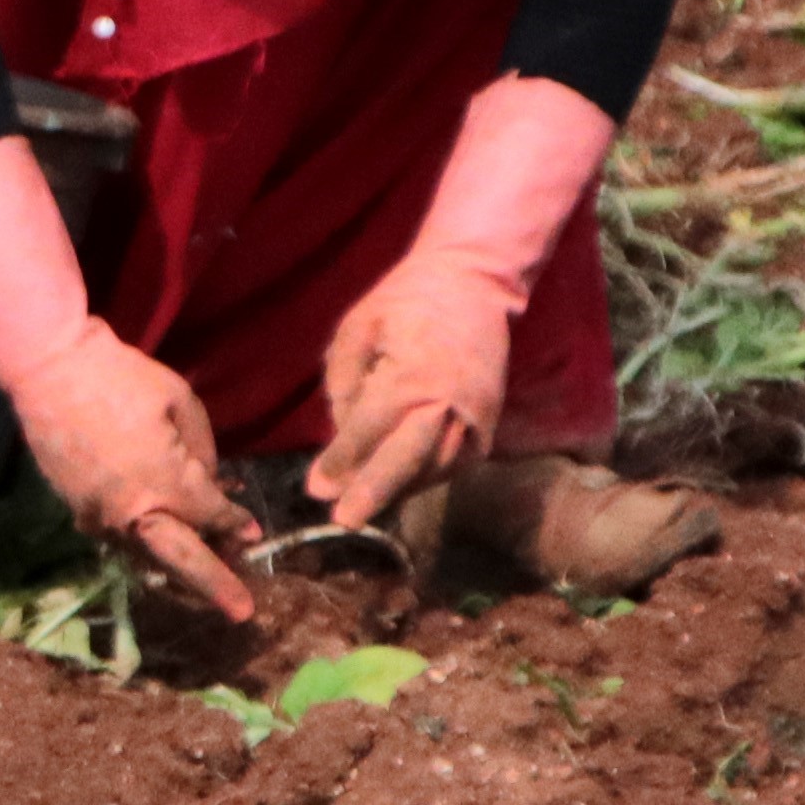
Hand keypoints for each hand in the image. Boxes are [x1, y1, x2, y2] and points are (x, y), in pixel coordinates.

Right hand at [5, 321, 256, 624]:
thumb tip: (207, 483)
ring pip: (145, 554)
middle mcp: (133, 510)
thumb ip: (202, 451)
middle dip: (215, 585)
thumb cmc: (121, 377)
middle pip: (181, 559)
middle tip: (243, 612)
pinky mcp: (76, 508)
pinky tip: (155, 540)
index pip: (212, 515)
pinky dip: (142, 544)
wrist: (49, 369)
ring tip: (202, 578)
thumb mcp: (180, 403)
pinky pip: (117, 537)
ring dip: (176, 566)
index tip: (252, 531)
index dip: (236, 523)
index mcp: (165, 481)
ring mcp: (99, 514)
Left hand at [309, 243, 518, 527]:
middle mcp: (450, 403)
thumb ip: (344, 384)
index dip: (342, 461)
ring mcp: (476, 418)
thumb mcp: (357, 330)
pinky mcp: (489, 425)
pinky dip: (425, 478)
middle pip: (407, 459)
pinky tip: (397, 487)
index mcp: (413, 375)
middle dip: (373, 492)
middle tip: (342, 520)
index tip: (316, 489)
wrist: (472, 285)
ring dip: (398, 490)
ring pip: (434, 469)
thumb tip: (339, 437)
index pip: (369, 429)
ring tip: (360, 507)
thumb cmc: (404, 303)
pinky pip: (454, 463)